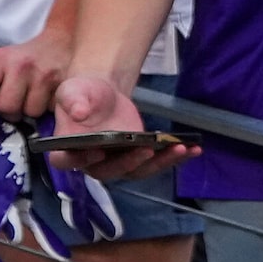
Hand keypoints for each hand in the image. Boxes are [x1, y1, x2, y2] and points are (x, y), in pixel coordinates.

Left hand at [0, 26, 73, 127]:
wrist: (57, 43)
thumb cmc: (22, 58)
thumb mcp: (0, 63)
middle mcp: (19, 66)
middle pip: (7, 108)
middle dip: (10, 114)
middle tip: (15, 108)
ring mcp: (42, 75)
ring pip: (31, 112)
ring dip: (30, 112)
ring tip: (32, 100)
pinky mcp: (61, 83)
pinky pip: (50, 110)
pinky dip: (47, 109)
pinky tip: (46, 97)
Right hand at [50, 73, 195, 181]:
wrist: (102, 95)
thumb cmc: (82, 94)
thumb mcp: (73, 91)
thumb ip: (72, 101)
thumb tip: (78, 112)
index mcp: (68, 150)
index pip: (69, 161)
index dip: (82, 160)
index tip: (98, 151)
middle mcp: (92, 163)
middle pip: (109, 170)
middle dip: (129, 161)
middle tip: (146, 149)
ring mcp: (117, 164)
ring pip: (138, 170)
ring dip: (160, 162)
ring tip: (180, 148)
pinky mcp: (138, 159)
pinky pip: (156, 163)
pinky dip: (176, 158)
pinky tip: (194, 149)